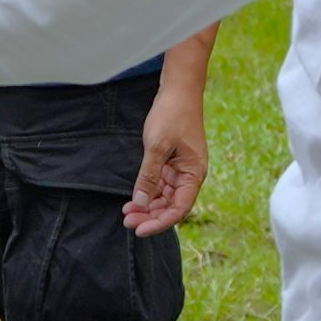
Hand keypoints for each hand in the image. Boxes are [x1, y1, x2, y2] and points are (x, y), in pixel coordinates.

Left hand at [126, 74, 209, 233]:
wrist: (178, 91)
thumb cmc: (171, 115)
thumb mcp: (157, 147)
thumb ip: (149, 176)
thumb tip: (140, 203)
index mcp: (194, 174)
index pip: (179, 209)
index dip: (160, 222)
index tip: (140, 230)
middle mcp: (190, 176)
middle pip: (171, 206)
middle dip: (150, 216)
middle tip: (127, 221)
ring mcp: (181, 170)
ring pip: (165, 197)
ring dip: (147, 206)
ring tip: (127, 212)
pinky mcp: (172, 163)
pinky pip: (161, 185)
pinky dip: (148, 192)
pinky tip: (133, 198)